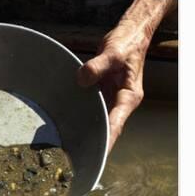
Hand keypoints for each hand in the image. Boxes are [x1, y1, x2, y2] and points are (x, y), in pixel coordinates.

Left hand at [77, 19, 147, 151]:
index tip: (97, 156)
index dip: (106, 141)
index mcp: (129, 97)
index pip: (116, 124)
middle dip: (94, 144)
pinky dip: (80, 115)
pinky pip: (91, 108)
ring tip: (68, 149)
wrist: (129, 35)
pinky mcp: (101, 93)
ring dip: (86, 132)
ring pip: (98, 120)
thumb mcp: (113, 52)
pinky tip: (64, 124)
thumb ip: (97, 66)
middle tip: (76, 160)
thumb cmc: (126, 44)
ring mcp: (111, 99)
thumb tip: (81, 79)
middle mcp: (120, 102)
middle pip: (107, 128)